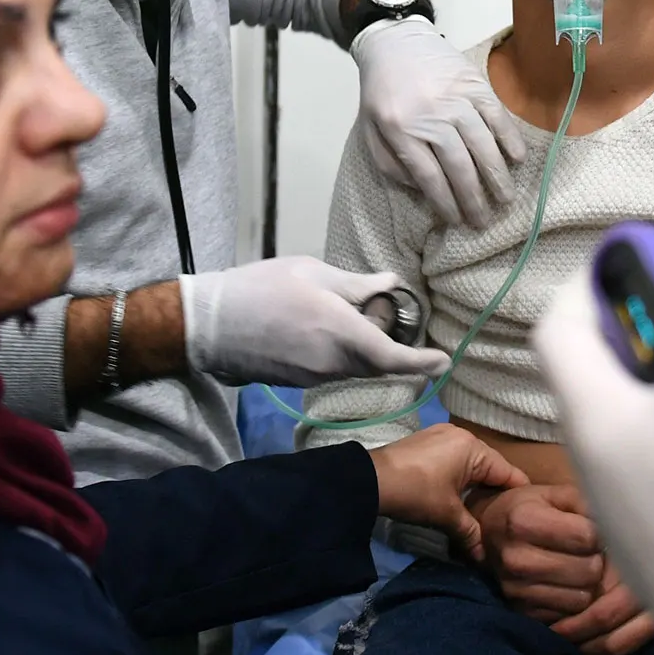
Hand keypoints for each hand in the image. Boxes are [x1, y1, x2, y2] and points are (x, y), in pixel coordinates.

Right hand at [181, 258, 450, 387]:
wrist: (209, 325)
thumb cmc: (261, 289)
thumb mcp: (313, 272)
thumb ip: (357, 284)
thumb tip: (391, 283)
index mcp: (342, 335)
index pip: (394, 358)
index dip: (422, 363)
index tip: (444, 362)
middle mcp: (333, 365)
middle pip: (377, 363)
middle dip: (390, 344)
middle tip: (383, 310)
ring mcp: (314, 377)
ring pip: (355, 366)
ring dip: (364, 346)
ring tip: (345, 310)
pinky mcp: (297, 381)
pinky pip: (333, 369)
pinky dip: (341, 352)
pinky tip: (320, 325)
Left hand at [352, 16, 526, 228]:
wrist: (394, 41)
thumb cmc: (383, 91)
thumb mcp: (372, 130)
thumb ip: (392, 163)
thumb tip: (424, 190)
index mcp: (401, 129)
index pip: (429, 176)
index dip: (446, 203)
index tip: (457, 221)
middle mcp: (430, 116)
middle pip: (459, 166)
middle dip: (474, 199)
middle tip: (485, 222)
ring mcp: (455, 98)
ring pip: (482, 145)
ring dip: (497, 176)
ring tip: (506, 200)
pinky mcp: (474, 83)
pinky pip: (497, 115)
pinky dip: (510, 139)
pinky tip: (518, 160)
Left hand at [368, 424, 527, 561]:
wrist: (369, 481)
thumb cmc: (416, 492)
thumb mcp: (447, 516)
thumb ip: (471, 533)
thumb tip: (484, 558)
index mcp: (474, 448)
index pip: (510, 473)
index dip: (518, 498)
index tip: (525, 519)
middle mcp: (463, 436)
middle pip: (492, 468)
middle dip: (495, 494)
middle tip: (502, 520)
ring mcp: (443, 436)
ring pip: (472, 465)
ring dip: (476, 487)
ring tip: (480, 512)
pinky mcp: (428, 442)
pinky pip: (456, 460)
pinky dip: (460, 478)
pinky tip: (457, 497)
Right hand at [475, 483, 604, 620]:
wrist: (487, 534)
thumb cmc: (527, 508)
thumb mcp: (553, 494)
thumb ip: (585, 503)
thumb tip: (618, 523)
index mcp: (523, 520)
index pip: (588, 537)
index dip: (598, 534)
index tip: (593, 531)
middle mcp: (516, 558)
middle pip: (588, 570)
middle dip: (596, 560)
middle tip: (590, 552)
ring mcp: (516, 589)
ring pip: (581, 598)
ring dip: (587, 584)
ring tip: (579, 568)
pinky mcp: (520, 611)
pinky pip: (567, 615)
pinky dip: (572, 601)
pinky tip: (567, 585)